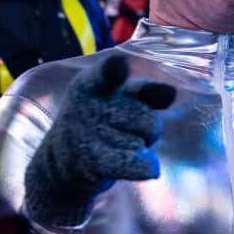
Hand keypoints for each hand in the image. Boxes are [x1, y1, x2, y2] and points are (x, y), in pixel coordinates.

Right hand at [24, 55, 175, 225]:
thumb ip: (147, 92)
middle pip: (147, 118)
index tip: (118, 66)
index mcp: (91, 83)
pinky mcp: (92, 163)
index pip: (105, 74)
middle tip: (125, 130)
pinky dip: (146, 167)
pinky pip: (136, 164)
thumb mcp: (120, 99)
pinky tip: (145, 167)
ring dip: (140, 148)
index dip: (114, 70)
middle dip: (148, 128)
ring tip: (117, 146)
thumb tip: (170, 92)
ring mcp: (85, 135)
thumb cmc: (101, 122)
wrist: (63, 163)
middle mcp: (84, 106)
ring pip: (142, 143)